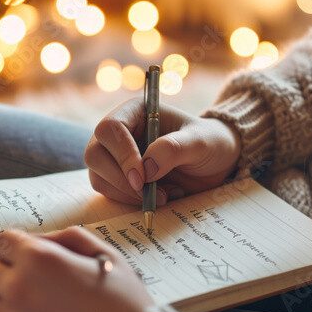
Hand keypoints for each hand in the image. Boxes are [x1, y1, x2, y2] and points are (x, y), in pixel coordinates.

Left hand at [0, 227, 153, 311]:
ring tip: (21, 306)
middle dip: (7, 272)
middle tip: (31, 284)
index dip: (18, 247)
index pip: (3, 241)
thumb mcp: (104, 253)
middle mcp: (20, 288)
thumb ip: (65, 238)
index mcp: (41, 259)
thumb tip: (35, 240)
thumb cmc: (125, 300)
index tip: (29, 258)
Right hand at [84, 99, 240, 204]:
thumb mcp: (200, 142)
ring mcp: (114, 155)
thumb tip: (145, 168)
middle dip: (120, 178)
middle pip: (95, 154)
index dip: (122, 154)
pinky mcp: (117, 176)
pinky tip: (156, 197)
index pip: (110, 128)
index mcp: (135, 111)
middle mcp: (119, 131)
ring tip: (162, 195)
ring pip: (98, 176)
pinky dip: (129, 201)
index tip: (142, 178)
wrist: (215, 161)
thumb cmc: (209, 143)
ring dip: (126, 193)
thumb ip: (174, 149)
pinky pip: (108, 192)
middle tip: (149, 193)